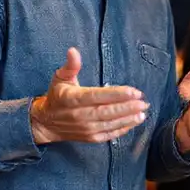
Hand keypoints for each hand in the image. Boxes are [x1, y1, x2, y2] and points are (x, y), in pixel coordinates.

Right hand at [30, 47, 147, 143]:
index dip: (116, 94)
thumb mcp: (60, 78)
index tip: (133, 91)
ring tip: (143, 112)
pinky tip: (134, 122)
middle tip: (143, 102)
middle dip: (127, 107)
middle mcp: (79, 115)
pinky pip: (108, 135)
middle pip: (106, 112)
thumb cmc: (57, 97)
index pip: (97, 96)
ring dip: (128, 119)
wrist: (46, 123)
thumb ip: (70, 65)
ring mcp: (85, 128)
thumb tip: (73, 51)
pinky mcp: (90, 137)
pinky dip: (122, 129)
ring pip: (109, 124)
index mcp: (72, 98)